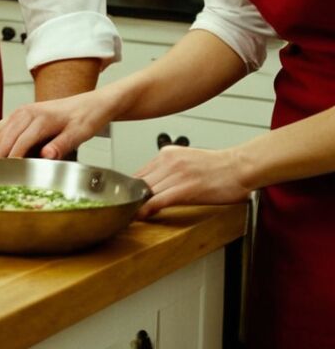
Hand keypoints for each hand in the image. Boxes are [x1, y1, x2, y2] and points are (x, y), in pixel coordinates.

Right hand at [0, 91, 109, 159]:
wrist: (91, 103)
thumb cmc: (86, 118)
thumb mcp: (80, 133)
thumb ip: (61, 145)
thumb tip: (46, 156)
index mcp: (42, 118)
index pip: (21, 142)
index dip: (12, 158)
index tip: (6, 172)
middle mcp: (28, 112)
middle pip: (7, 136)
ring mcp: (24, 110)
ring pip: (2, 130)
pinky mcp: (23, 112)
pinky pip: (4, 124)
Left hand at [135, 145, 252, 216]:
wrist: (241, 167)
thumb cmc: (219, 167)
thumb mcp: (187, 160)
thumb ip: (168, 169)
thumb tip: (154, 182)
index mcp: (167, 153)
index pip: (140, 172)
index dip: (131, 188)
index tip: (128, 198)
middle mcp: (168, 161)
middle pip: (139, 181)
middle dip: (132, 197)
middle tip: (127, 209)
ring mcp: (175, 174)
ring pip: (146, 191)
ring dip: (137, 205)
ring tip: (131, 215)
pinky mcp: (184, 188)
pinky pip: (157, 200)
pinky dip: (146, 209)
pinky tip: (140, 216)